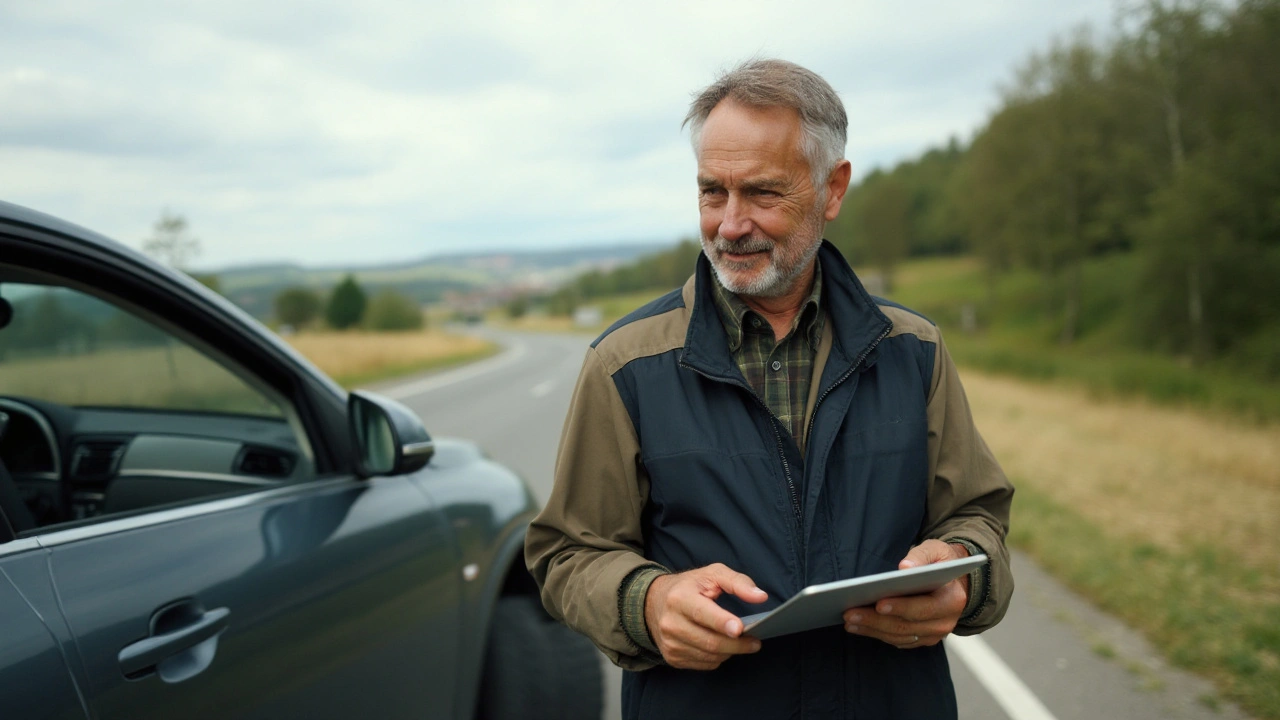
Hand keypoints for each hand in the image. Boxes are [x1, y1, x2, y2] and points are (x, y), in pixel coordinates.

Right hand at [645, 563, 767, 669]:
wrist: (654, 602)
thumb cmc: (689, 586)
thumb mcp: (712, 574)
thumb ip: (738, 582)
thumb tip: (761, 597)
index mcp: (679, 598)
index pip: (702, 613)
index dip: (722, 622)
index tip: (740, 628)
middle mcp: (671, 622)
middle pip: (710, 641)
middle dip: (737, 644)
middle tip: (755, 642)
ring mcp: (670, 643)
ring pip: (709, 656)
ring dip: (730, 652)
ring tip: (742, 643)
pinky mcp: (672, 658)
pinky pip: (704, 664)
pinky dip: (719, 657)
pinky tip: (723, 646)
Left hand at [842, 540, 969, 649]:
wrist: (952, 580)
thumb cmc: (940, 562)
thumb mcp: (936, 550)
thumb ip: (921, 557)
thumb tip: (905, 567)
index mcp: (952, 600)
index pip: (924, 607)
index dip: (900, 607)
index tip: (878, 603)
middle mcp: (945, 622)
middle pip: (906, 626)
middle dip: (876, 620)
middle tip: (850, 613)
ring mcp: (933, 633)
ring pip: (899, 636)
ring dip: (872, 629)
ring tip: (849, 620)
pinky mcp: (922, 639)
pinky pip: (897, 640)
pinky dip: (877, 634)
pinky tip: (858, 626)